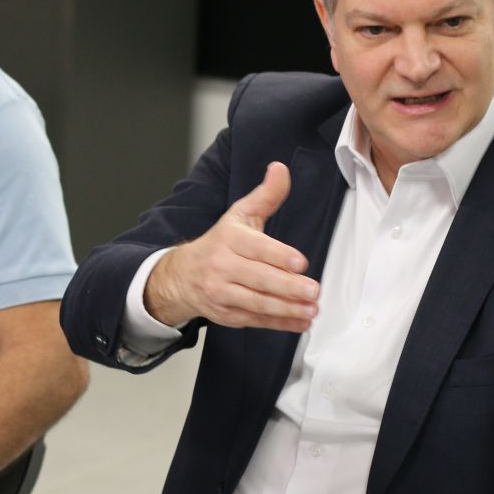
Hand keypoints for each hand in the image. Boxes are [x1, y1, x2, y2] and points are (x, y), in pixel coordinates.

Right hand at [145, 161, 318, 331]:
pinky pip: (255, 320)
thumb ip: (265, 196)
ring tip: (311, 310)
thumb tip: (280, 169)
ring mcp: (222, 292)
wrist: (181, 276)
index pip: (254, 247)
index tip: (299, 262)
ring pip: (256, 302)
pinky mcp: (226, 314)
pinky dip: (279, 323)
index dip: (277, 255)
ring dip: (286, 308)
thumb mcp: (239, 216)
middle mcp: (222, 266)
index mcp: (229, 239)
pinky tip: (299, 322)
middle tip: (312, 290)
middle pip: (257, 278)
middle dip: (287, 287)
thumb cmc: (219, 244)